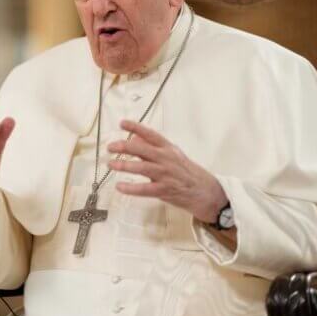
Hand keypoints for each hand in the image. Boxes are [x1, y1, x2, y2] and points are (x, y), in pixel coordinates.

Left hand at [107, 120, 227, 223]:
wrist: (206, 192)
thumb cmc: (186, 172)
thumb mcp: (172, 155)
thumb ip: (152, 148)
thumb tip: (133, 138)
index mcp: (168, 149)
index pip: (151, 134)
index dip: (136, 127)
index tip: (122, 123)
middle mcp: (167, 159)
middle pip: (143, 150)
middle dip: (125, 147)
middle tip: (110, 147)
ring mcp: (166, 175)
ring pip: (142, 167)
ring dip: (125, 165)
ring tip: (111, 164)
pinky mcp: (165, 190)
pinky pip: (145, 189)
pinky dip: (131, 188)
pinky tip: (120, 187)